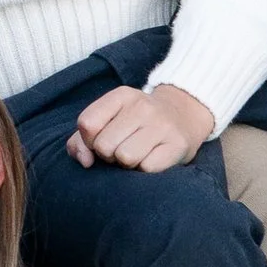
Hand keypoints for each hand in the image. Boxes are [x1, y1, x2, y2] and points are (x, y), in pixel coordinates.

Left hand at [70, 82, 215, 174]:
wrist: (184, 116)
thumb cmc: (135, 124)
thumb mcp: (108, 120)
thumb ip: (82, 140)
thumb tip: (85, 161)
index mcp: (122, 96)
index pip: (87, 124)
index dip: (88, 141)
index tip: (100, 141)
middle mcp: (142, 106)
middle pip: (104, 145)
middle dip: (108, 155)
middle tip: (122, 149)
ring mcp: (162, 124)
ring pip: (125, 158)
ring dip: (127, 164)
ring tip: (136, 155)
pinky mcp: (177, 145)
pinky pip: (147, 168)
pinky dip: (145, 170)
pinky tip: (151, 159)